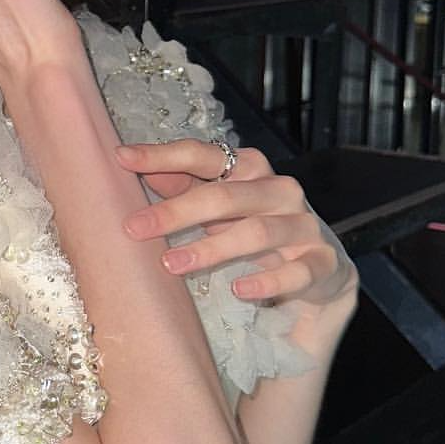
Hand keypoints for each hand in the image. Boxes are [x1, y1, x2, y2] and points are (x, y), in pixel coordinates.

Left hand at [115, 139, 357, 315]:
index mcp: (251, 170)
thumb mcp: (221, 209)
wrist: (320, 271)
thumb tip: (137, 167)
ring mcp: (304, 226)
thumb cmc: (258, 230)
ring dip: (211, 248)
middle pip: (225, 195)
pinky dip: (266, 281)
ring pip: (257, 232)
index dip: (163, 155)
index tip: (122, 157)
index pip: (204, 154)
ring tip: (171, 265)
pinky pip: (296, 271)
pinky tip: (238, 289)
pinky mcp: (322, 262)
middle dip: (176, 211)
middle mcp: (280, 191)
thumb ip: (184, 187)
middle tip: (134, 228)